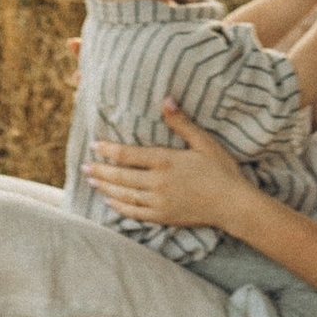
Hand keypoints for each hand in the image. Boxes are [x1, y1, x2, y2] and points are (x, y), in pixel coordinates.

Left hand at [88, 103, 256, 235]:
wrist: (233, 204)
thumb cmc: (221, 170)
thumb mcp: (204, 142)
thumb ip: (181, 123)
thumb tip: (166, 99)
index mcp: (166, 161)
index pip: (128, 155)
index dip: (109, 150)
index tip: (95, 145)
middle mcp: (158, 183)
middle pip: (121, 177)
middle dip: (100, 170)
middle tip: (84, 166)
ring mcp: (159, 202)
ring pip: (124, 195)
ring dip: (105, 187)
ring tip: (91, 180)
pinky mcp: (163, 217)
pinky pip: (135, 213)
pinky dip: (120, 207)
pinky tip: (110, 202)